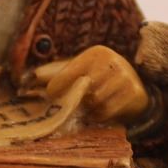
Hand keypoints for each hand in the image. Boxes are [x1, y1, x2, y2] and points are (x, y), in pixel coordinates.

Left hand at [30, 45, 149, 123]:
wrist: (135, 89)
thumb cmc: (100, 79)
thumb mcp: (82, 71)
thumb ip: (58, 73)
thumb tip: (32, 77)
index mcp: (97, 53)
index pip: (70, 72)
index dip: (58, 86)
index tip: (51, 95)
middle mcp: (113, 61)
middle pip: (83, 88)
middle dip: (76, 98)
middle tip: (74, 103)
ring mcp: (125, 76)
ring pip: (95, 101)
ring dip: (89, 108)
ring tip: (90, 105)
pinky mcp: (133, 93)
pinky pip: (108, 110)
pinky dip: (100, 115)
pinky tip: (100, 111)